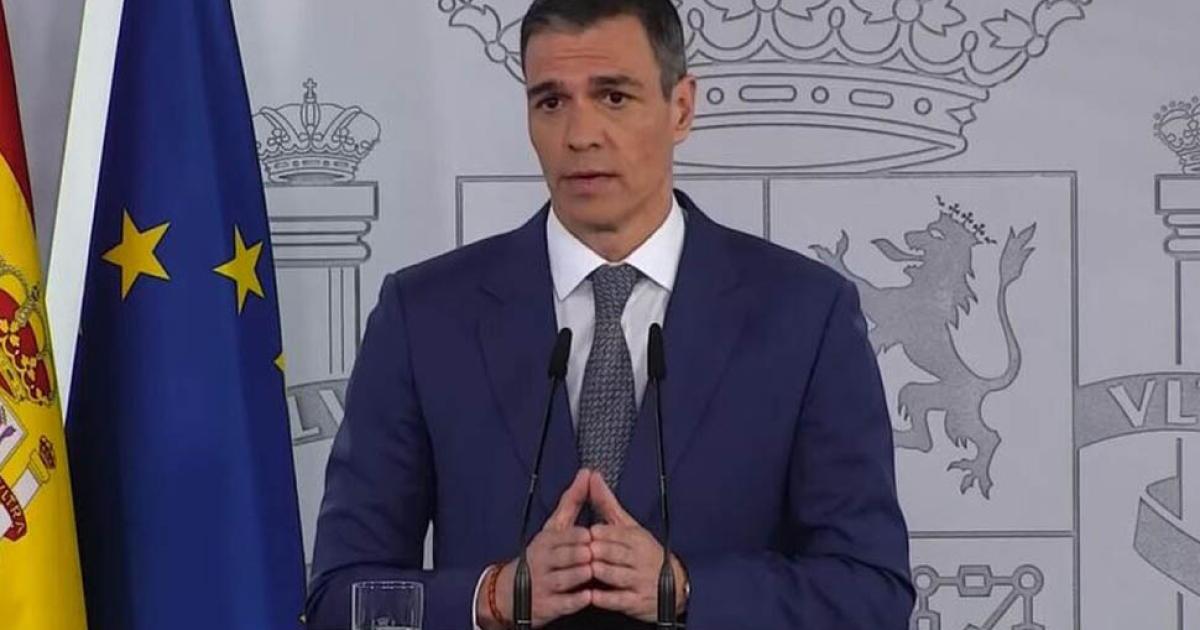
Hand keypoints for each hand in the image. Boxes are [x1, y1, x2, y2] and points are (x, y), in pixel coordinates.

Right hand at [478, 469, 593, 628]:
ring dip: (581, 575)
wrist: (509, 592)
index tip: (595, 534)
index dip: (582, 536)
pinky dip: (576, 600)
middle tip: (597, 553)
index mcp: (547, 541)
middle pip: (567, 556)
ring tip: (594, 571)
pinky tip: (589, 596)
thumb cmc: (540, 555)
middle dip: (583, 555)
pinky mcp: (547, 606)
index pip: (567, 535)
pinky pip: (564, 603)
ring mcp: (544, 584)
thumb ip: (572, 501)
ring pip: (566, 579)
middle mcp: (544, 561)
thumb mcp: (553, 527)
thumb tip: (586, 473)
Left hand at [586, 472, 687, 622]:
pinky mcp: (635, 601)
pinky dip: (603, 597)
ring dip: (597, 573)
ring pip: (612, 575)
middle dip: (594, 553)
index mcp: (635, 538)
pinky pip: (617, 599)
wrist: (675, 586)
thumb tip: (592, 476)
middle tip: (581, 553)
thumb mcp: (629, 526)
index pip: (613, 533)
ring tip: (585, 571)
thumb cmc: (645, 552)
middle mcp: (638, 558)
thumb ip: (607, 503)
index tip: (586, 534)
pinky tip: (591, 594)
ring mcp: (637, 581)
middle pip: (610, 553)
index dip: (597, 535)